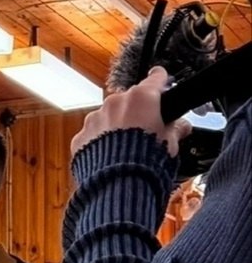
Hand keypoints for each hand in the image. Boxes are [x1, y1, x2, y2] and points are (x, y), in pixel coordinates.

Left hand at [70, 66, 189, 159]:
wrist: (119, 185)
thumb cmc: (147, 162)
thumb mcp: (171, 143)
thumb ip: (175, 129)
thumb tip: (182, 126)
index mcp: (142, 98)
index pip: (155, 79)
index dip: (160, 79)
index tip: (160, 77)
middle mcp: (115, 102)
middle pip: (129, 100)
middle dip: (136, 112)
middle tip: (144, 131)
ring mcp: (95, 119)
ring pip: (107, 117)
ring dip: (115, 127)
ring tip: (124, 148)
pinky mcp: (80, 137)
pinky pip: (92, 135)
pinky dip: (99, 142)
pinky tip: (108, 157)